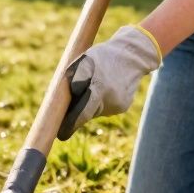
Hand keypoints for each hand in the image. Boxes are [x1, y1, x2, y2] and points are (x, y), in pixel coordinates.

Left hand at [59, 25, 161, 139]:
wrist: (133, 56)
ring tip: (96, 84)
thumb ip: (74, 77)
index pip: (82, 114)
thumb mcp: (86, 60)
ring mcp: (119, 106)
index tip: (60, 136)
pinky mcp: (123, 107)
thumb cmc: (104, 56)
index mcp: (100, 89)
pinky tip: (106, 88)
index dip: (70, 125)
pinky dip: (101, 102)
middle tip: (72, 102)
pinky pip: (105, 108)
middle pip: (88, 114)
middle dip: (77, 112)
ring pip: (96, 111)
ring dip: (90, 104)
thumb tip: (63, 100)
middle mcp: (111, 101)